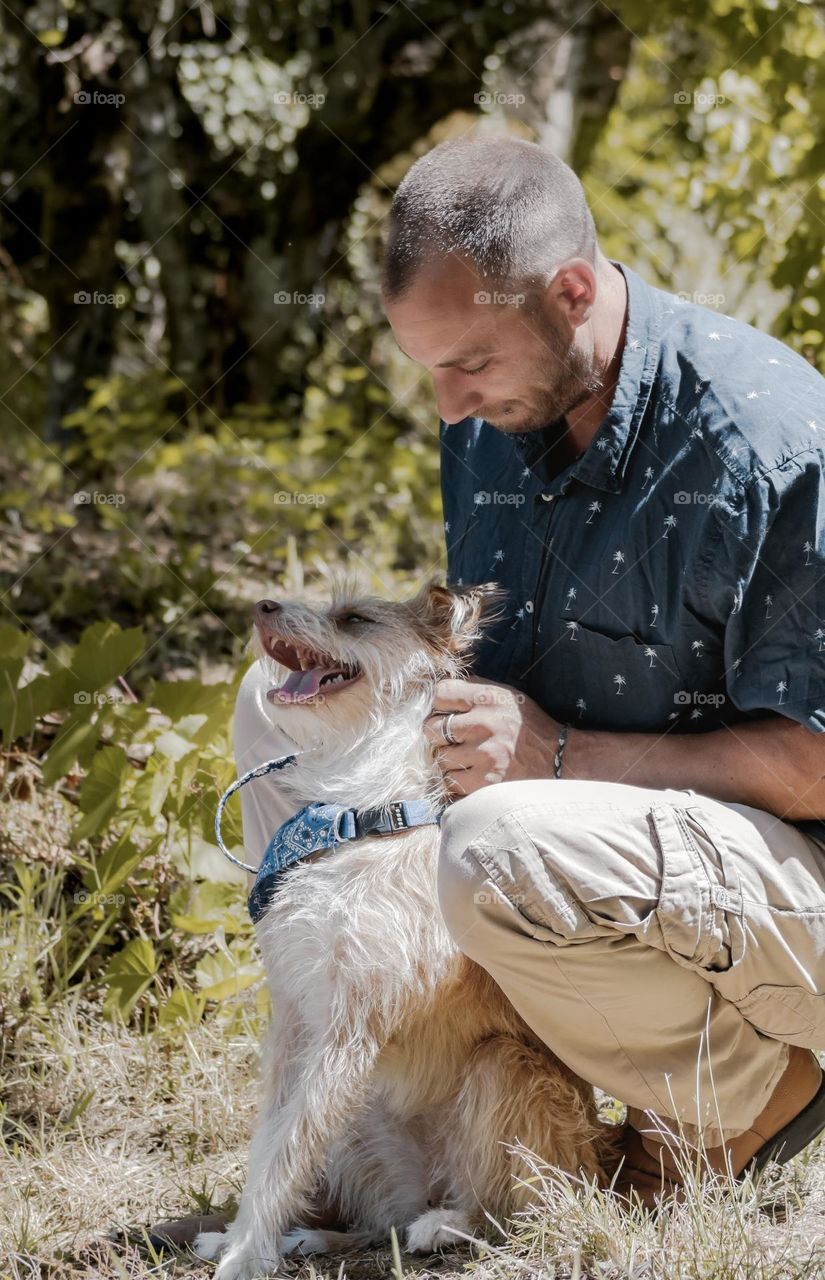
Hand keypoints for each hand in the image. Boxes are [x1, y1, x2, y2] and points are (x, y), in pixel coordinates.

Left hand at [424, 678, 560, 796]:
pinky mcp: (487, 782)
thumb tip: (439, 692)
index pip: (441, 694)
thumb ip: (474, 691)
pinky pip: (451, 781)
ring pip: (440, 758)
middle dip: (436, 733)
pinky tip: (470, 771)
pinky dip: (456, 778)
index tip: (444, 712)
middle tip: (448, 738)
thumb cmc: (526, 724)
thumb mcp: (506, 695)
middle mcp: (485, 724)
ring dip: (447, 758)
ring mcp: (485, 755)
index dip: (437, 704)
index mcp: (489, 698)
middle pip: (432, 728)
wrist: (558, 757)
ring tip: (464, 756)